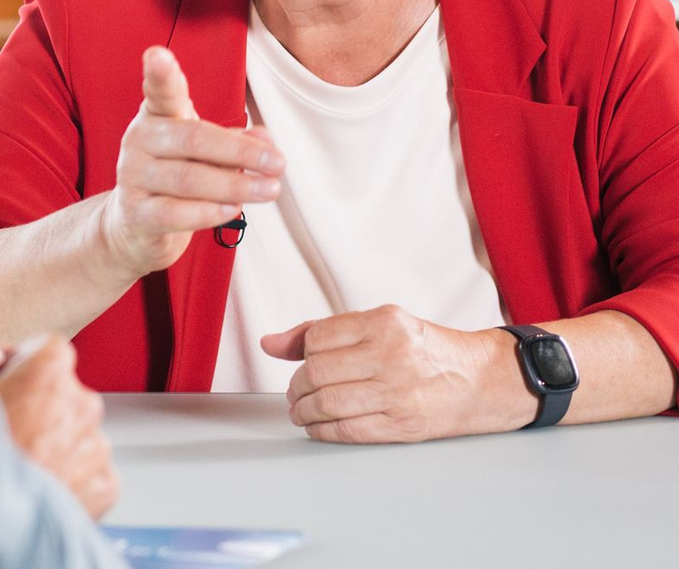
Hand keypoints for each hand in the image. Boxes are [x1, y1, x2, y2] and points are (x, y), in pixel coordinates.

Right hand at [0, 334, 119, 518]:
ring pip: (79, 433)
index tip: (11, 386)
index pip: (49, 349)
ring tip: (25, 465)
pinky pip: (91, 470)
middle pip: (66, 393)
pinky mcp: (106, 484)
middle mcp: (82, 401)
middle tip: (13, 432)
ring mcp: (98, 444)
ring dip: (58, 444)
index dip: (27, 367)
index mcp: (50, 368)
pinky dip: (73, 478)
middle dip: (44, 407)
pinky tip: (43, 485)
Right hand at [101, 46, 284, 277]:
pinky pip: (175, 213)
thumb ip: (234, 140)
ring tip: (269, 189)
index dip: (159, 73)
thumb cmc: (176, 173)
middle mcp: (139, 139)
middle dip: (240, 151)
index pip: (159, 90)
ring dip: (235, 184)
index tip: (158, 54)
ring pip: (188, 178)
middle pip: (192, 138)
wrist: (137, 222)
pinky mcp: (134, 212)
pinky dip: (209, 212)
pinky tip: (234, 209)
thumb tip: (266, 140)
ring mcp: (132, 175)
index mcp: (158, 114)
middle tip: (278, 162)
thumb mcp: (206, 150)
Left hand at [262, 306, 533, 442]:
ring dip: (304, 411)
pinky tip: (318, 426)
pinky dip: (323, 431)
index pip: (317, 337)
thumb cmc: (427, 350)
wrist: (481, 379)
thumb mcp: (381, 324)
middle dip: (298, 385)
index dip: (300, 353)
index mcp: (383, 322)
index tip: (300, 361)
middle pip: (318, 371)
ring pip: (327, 402)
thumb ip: (325, 331)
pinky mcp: (403, 424)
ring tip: (302, 410)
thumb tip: (271, 343)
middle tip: (297, 390)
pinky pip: (347, 430)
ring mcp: (397, 391)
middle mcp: (390, 353)